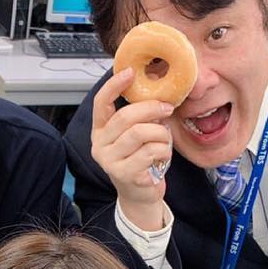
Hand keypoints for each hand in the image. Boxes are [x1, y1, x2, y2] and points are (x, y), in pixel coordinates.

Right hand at [90, 67, 174, 213]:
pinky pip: (151, 151)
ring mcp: (110, 161)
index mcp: (100, 131)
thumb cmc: (140, 161)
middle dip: (152, 109)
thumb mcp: (135, 135)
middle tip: (167, 109)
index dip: (114, 86)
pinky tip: (162, 157)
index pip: (100, 103)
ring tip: (165, 140)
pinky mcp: (124, 174)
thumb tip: (158, 93)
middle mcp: (100, 145)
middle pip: (126, 116)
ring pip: (140, 133)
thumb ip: (139, 116)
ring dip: (160, 133)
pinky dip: (164, 151)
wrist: (140, 196)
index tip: (130, 72)